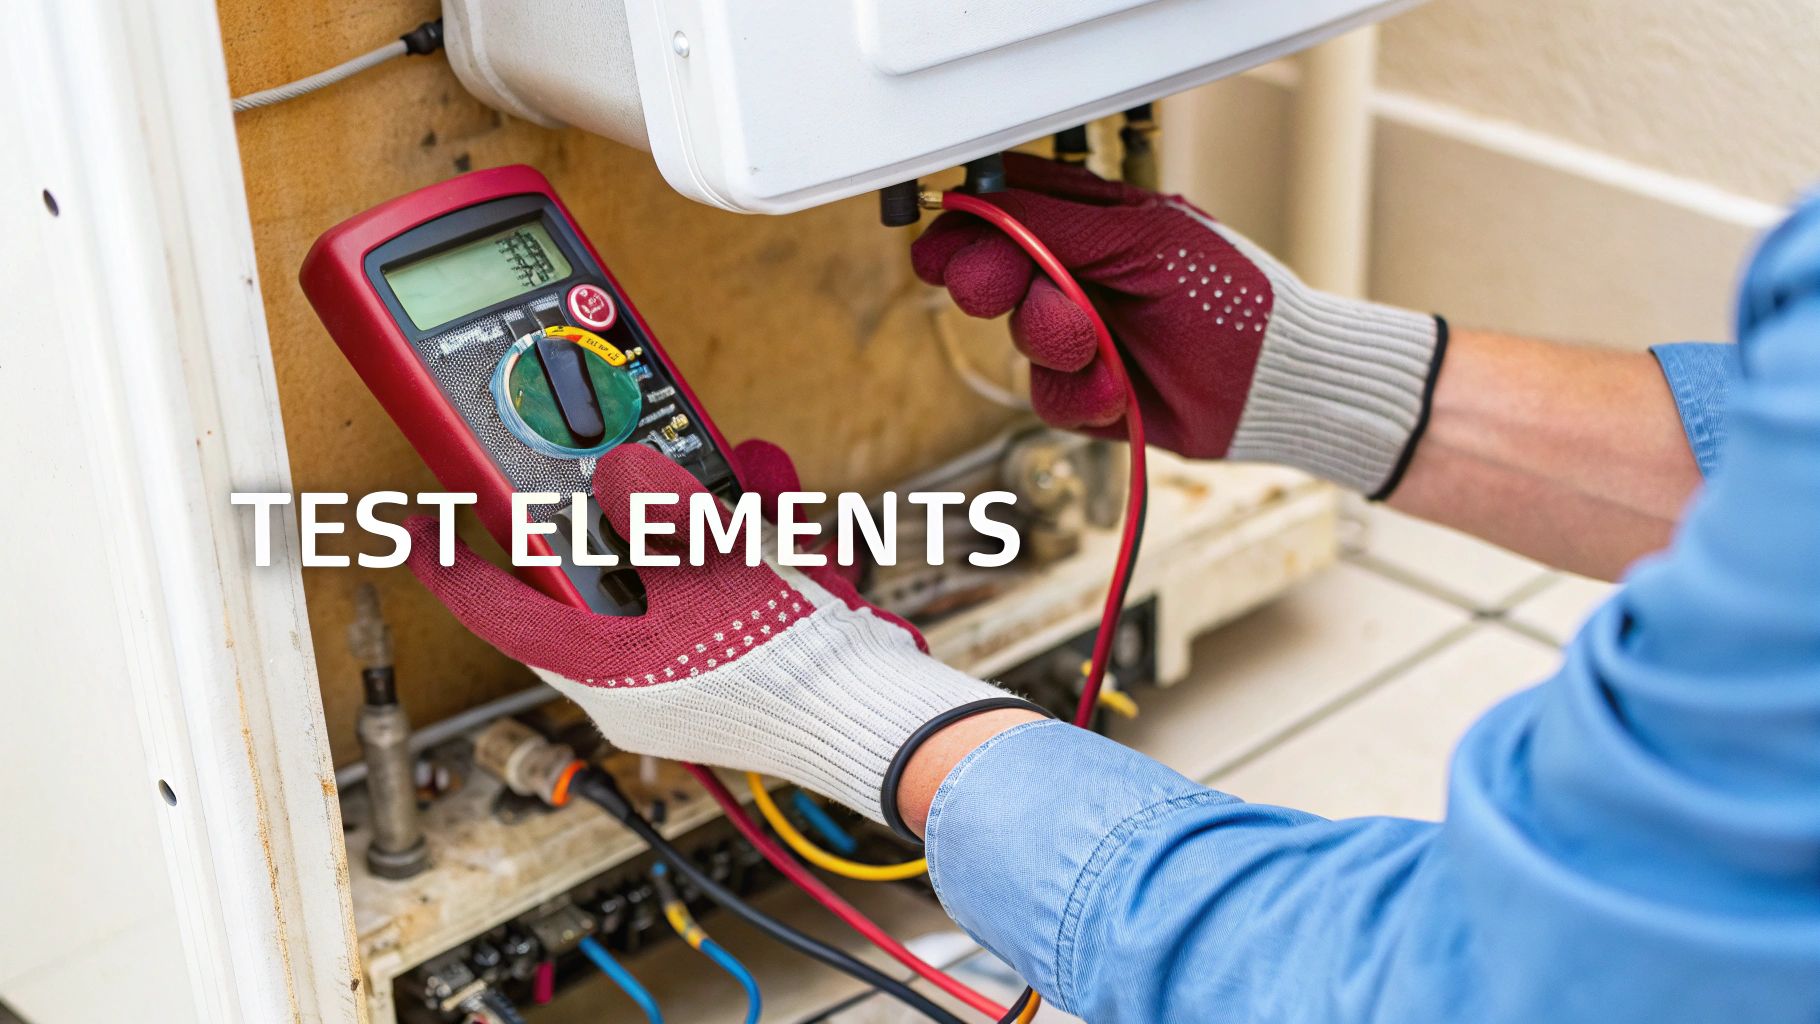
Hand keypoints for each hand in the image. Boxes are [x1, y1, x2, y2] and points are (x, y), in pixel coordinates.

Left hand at [404, 443, 1035, 829]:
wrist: (887, 721)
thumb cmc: (795, 672)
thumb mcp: (717, 572)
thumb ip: (658, 512)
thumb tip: (619, 471)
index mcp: (608, 676)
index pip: (502, 612)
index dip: (453, 562)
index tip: (415, 522)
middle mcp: (640, 678)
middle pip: (598, 572)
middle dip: (626, 508)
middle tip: (623, 462)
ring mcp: (691, 667)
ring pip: (672, 566)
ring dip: (704, 513)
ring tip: (742, 482)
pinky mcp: (740, 654)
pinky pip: (725, 581)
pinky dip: (748, 539)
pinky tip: (777, 505)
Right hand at [912, 153, 1446, 497]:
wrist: (1277, 383)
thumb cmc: (1232, 298)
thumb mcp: (1144, 240)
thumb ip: (1058, 223)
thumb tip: (983, 200)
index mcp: (1094, 225)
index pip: (1008, 213)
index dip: (967, 227)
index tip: (940, 243)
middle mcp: (1080, 278)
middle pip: (997, 274)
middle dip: (995, 283)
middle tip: (999, 289)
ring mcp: (1082, 337)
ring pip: (1019, 338)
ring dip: (1053, 341)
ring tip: (1096, 346)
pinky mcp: (1087, 394)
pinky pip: (1048, 397)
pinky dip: (1081, 394)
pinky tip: (1119, 390)